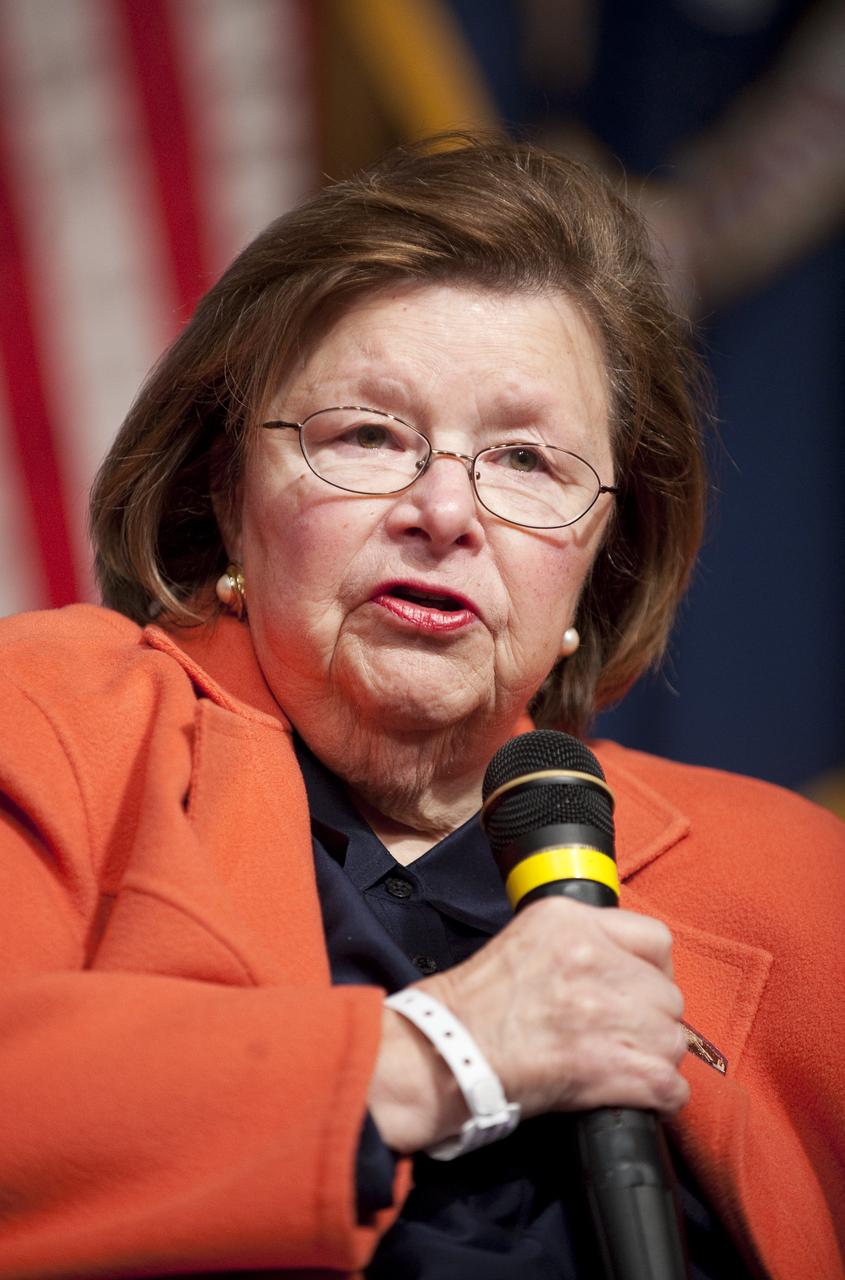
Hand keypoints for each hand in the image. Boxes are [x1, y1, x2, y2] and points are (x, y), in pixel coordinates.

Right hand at [368, 897, 687, 1153]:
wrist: (444, 1052)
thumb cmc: (475, 1004)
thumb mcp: (527, 940)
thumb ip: (579, 942)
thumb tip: (625, 969)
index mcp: (571, 920)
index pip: (655, 938)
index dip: (654, 972)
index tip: (641, 992)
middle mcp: (590, 957)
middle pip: (667, 995)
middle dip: (652, 1022)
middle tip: (625, 1038)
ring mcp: (600, 1010)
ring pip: (672, 1041)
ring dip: (655, 1060)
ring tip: (624, 1067)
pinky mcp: (604, 1063)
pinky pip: (668, 1084)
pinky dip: (660, 1097)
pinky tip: (639, 1095)